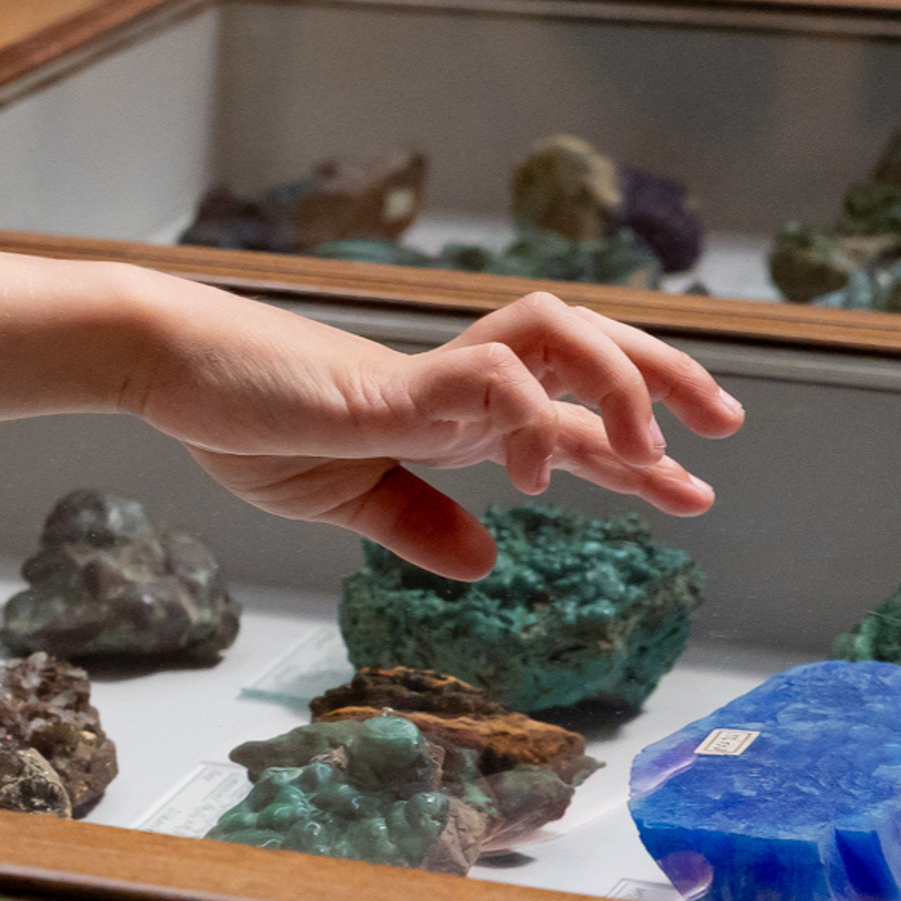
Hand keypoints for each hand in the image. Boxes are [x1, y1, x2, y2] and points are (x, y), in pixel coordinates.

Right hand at [133, 287, 742, 575]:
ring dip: (623, 384)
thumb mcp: (337, 498)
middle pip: (594, 353)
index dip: (636, 456)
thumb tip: (487, 564)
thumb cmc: (242, 420)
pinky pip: (496, 379)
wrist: (177, 372)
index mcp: (450, 415)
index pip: (570, 423)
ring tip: (652, 451)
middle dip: (668, 384)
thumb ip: (414, 523)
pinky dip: (533, 422)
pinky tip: (531, 478)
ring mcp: (434, 374)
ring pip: (565, 336)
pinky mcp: (399, 381)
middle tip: (723, 431)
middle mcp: (461, 385)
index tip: (693, 489)